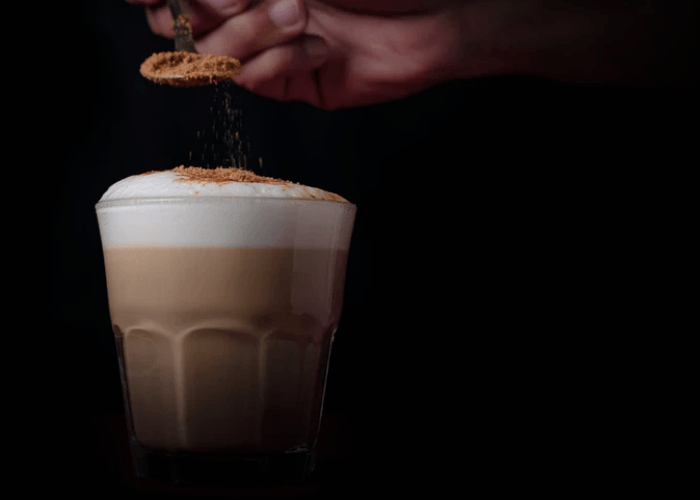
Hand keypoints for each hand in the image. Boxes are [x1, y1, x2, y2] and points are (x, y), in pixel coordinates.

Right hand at [126, 0, 476, 108]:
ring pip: (211, 56)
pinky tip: (322, 48)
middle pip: (176, 23)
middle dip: (203, 9)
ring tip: (300, 11)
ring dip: (250, 31)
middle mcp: (246, 8)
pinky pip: (256, 81)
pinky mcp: (289, 82)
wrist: (434, 17)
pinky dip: (282, 62)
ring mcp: (265, 47)